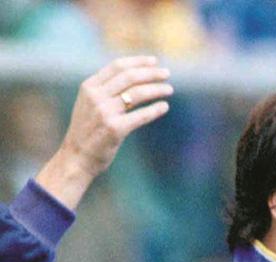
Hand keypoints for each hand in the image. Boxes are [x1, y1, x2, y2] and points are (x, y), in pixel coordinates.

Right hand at [34, 56, 173, 209]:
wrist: (77, 156)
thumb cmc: (87, 131)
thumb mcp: (89, 104)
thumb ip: (104, 91)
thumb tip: (132, 78)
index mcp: (89, 86)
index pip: (117, 66)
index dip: (138, 62)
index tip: (154, 61)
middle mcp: (96, 96)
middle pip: (129, 77)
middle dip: (151, 73)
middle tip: (167, 74)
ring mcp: (104, 112)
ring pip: (137, 94)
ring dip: (156, 89)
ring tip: (169, 90)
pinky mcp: (114, 129)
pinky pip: (140, 116)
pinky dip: (155, 110)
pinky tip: (164, 107)